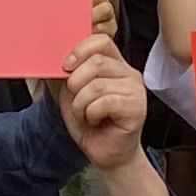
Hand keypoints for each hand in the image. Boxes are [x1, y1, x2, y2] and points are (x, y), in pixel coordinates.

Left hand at [54, 37, 147, 169]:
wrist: (107, 154)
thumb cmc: (92, 124)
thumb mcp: (74, 93)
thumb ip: (71, 74)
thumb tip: (59, 59)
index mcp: (115, 65)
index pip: (101, 41)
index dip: (80, 51)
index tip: (65, 67)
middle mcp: (128, 74)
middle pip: (96, 62)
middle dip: (76, 83)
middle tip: (78, 101)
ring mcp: (135, 90)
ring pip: (97, 85)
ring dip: (81, 104)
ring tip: (87, 115)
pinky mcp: (136, 108)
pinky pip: (104, 102)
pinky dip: (91, 114)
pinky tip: (96, 121)